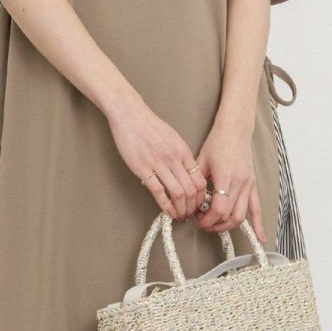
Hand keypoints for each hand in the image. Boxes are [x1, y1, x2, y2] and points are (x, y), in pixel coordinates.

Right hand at [105, 94, 207, 221]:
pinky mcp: (143, 168)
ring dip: (181, 209)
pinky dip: (165, 205)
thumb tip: (185, 173)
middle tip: (190, 215)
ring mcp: (159, 164)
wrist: (130, 114)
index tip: (198, 206)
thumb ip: (180, 156)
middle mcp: (174, 159)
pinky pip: (158, 191)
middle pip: (192, 189)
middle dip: (193, 207)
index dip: (201, 197)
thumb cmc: (149, 126)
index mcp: (183, 152)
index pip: (200, 180)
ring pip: (178, 193)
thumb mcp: (172, 138)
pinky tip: (167, 212)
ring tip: (180, 216)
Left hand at [190, 120, 265, 243]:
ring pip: (242, 216)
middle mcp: (240, 183)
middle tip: (202, 224)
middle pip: (230, 216)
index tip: (197, 219)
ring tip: (215, 225)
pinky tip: (261, 238)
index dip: (207, 219)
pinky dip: (258, 225)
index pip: (219, 209)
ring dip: (228, 226)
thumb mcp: (201, 161)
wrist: (235, 130)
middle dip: (215, 225)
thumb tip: (190, 203)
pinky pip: (257, 208)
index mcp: (226, 177)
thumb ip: (197, 183)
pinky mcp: (253, 185)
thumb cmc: (217, 143)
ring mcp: (249, 185)